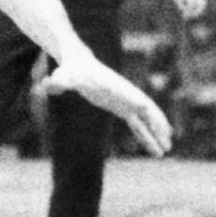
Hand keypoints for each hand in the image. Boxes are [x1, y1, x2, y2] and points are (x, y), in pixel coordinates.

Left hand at [43, 47, 172, 156]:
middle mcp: (124, 94)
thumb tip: (46, 85)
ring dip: (155, 135)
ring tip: (166, 151)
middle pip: (147, 111)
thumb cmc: (70, 71)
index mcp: (114, 87)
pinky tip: (153, 148)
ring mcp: (125, 101)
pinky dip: (145, 135)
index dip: (147, 110)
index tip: (159, 121)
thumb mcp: (64, 76)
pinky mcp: (121, 108)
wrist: (77, 65)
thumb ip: (58, 81)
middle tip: (169, 140)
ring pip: (145, 120)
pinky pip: (137, 124)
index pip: (133, 98)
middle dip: (158, 125)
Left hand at [171, 0, 207, 20]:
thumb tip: (182, 9)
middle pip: (198, 5)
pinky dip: (199, 8)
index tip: (184, 16)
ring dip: (197, 12)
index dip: (188, 11)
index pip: (191, 3)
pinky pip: (203, 2)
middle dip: (193, 13)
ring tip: (190, 16)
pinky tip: (193, 11)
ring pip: (202, 5)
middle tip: (187, 18)